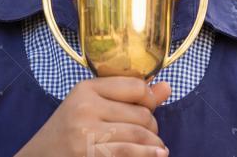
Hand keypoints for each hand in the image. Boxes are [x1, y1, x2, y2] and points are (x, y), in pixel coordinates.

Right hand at [16, 76, 170, 156]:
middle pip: (141, 112)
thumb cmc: (69, 132)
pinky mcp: (88, 153)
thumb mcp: (93, 107)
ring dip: (153, 143)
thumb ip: (130, 97)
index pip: (136, 86)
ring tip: (157, 148)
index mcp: (86, 88)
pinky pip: (129, 151)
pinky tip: (157, 155)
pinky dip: (148, 154)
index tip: (149, 109)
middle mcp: (85, 106)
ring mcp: (86, 131)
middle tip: (150, 135)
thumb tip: (167, 86)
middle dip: (152, 126)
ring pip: (139, 133)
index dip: (150, 99)